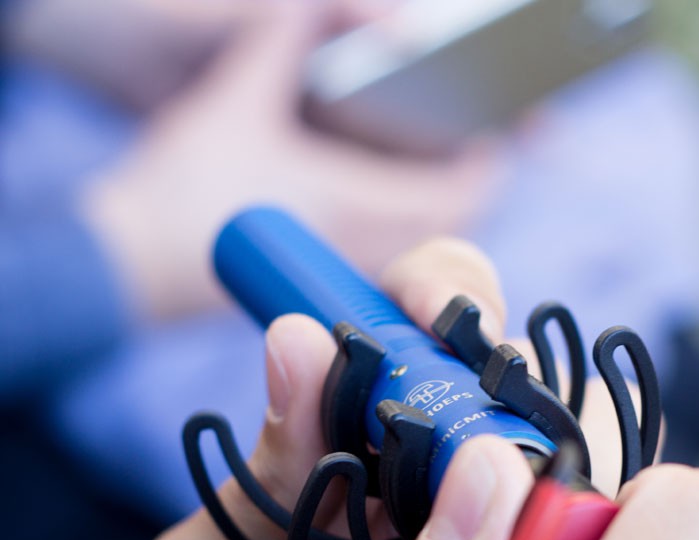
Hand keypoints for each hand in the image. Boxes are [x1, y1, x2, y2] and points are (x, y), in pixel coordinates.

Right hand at [80, 2, 499, 318]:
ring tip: (433, 174)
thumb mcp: (234, 101)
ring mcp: (340, 271)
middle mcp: (359, 246)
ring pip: (417, 247)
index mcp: (354, 203)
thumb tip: (308, 5)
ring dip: (436, 213)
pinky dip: (403, 233)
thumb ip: (279, 42)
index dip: (485, 164)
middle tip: (466, 151)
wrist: (136, 262)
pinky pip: (386, 261)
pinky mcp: (317, 283)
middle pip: (447, 226)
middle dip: (466, 188)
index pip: (457, 194)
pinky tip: (384, 209)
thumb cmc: (181, 193)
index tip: (492, 136)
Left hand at [133, 234, 629, 539]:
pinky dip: (576, 524)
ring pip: (549, 447)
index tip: (438, 315)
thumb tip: (298, 338)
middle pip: (494, 374)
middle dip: (503, 365)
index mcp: (342, 444)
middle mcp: (420, 476)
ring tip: (520, 484)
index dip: (432, 295)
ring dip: (550, 444)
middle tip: (486, 408)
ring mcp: (479, 532)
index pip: (404, 325)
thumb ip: (258, 474)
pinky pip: (568, 537)